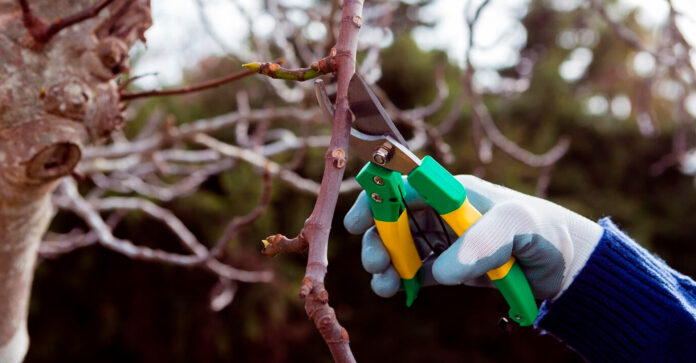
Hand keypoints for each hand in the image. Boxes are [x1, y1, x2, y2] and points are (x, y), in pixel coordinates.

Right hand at [344, 175, 603, 299]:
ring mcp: (442, 239)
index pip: (403, 186)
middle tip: (376, 263)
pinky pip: (413, 271)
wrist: (562, 263)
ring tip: (384, 284)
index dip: (375, 200)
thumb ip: (481, 242)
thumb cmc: (541, 229)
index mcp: (451, 191)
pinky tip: (396, 291)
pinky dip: (400, 280)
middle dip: (377, 239)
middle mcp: (440, 212)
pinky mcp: (447, 266)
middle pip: (393, 219)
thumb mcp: (516, 225)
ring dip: (384, 263)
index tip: (357, 223)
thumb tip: (441, 272)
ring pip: (398, 247)